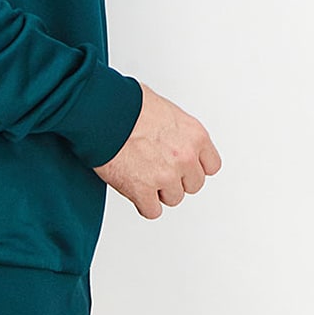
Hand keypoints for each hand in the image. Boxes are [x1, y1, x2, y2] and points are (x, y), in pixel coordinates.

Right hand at [94, 83, 220, 218]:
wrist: (102, 111)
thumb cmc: (126, 103)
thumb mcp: (163, 108)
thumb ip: (175, 130)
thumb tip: (171, 136)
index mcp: (194, 135)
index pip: (211, 166)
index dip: (194, 166)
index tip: (184, 165)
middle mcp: (185, 157)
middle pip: (193, 184)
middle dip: (176, 178)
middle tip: (158, 167)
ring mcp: (165, 176)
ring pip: (173, 198)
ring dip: (158, 190)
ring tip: (141, 172)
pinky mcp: (142, 190)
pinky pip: (151, 210)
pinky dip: (142, 202)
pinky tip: (133, 187)